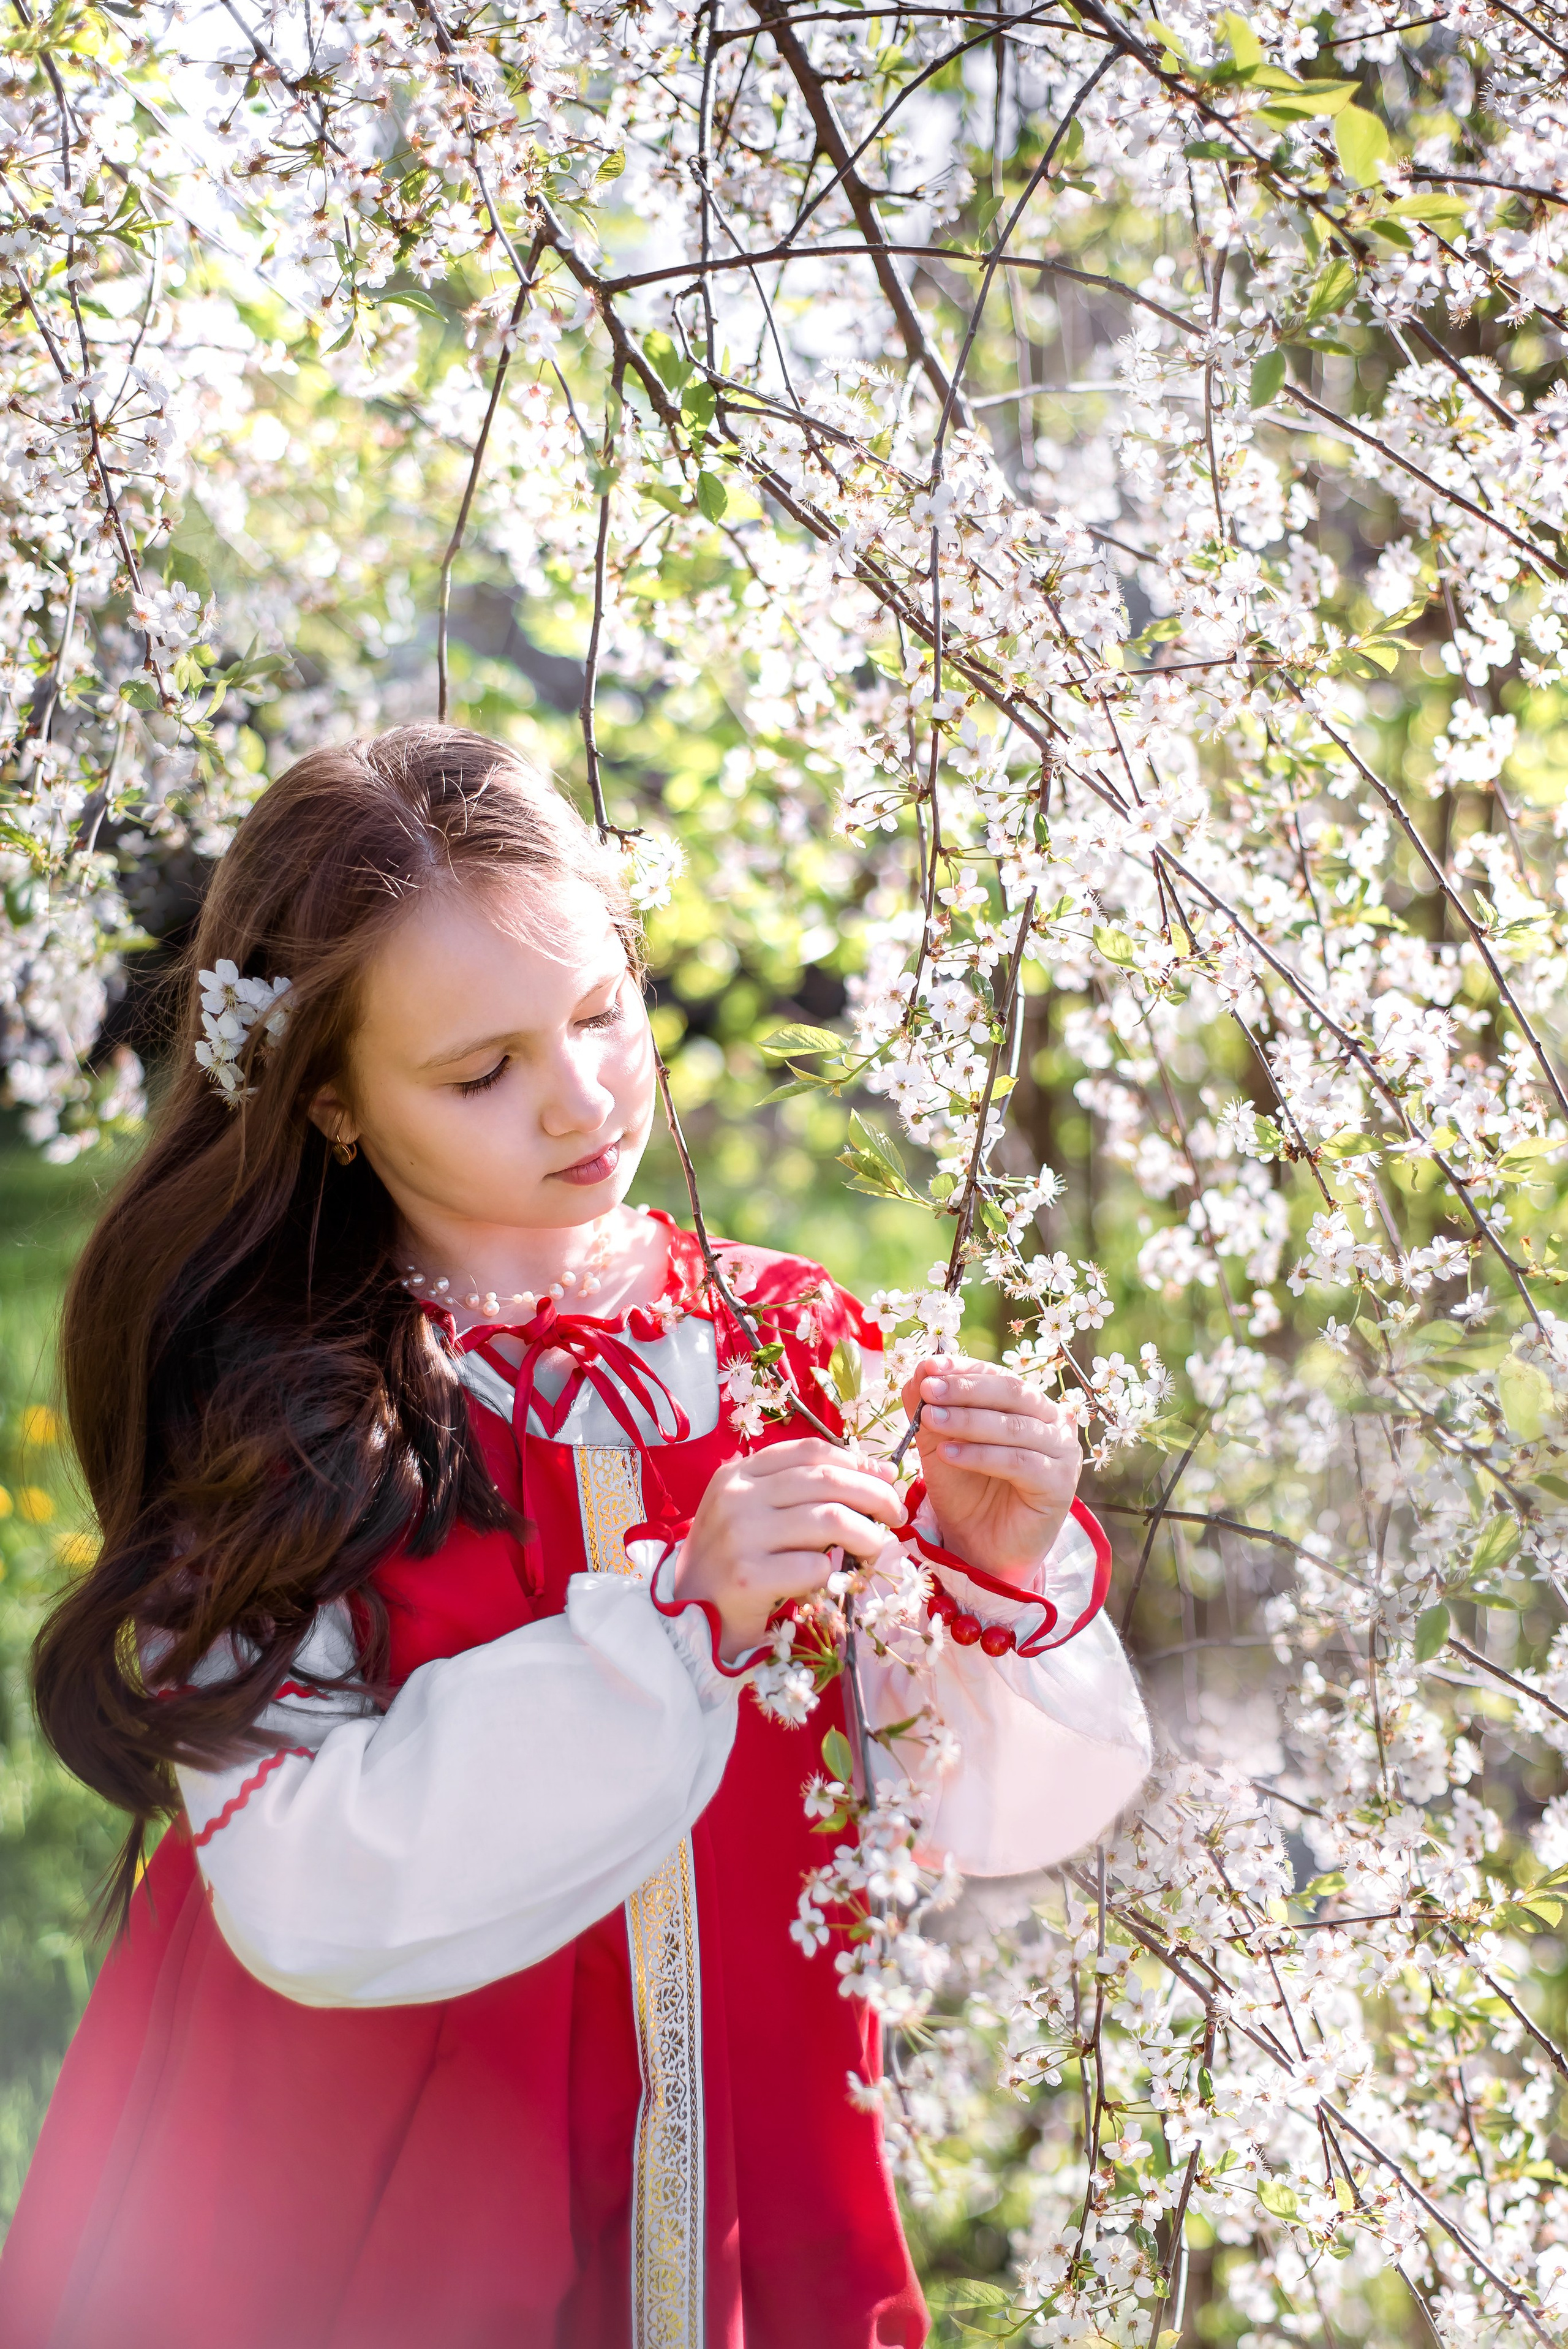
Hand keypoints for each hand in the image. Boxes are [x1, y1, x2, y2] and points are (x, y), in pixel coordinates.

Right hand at [674, 1438, 904, 1659]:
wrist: (688, 1614)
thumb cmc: (733, 1561)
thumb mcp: (753, 1512)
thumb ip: (797, 1492)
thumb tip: (874, 1475)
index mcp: (738, 1474)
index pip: (809, 1451)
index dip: (857, 1459)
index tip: (886, 1475)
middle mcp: (736, 1498)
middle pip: (826, 1481)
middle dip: (875, 1494)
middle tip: (896, 1514)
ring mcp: (740, 1536)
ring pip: (828, 1520)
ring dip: (866, 1535)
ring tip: (876, 1547)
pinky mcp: (748, 1578)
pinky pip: (813, 1566)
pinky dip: (831, 1572)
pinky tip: (827, 1579)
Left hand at [902, 1360, 1081, 1580]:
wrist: (979, 1546)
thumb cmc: (965, 1490)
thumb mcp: (939, 1441)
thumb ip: (931, 1405)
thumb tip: (920, 1367)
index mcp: (1027, 1404)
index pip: (997, 1375)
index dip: (963, 1368)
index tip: (928, 1366)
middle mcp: (1051, 1421)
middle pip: (1011, 1393)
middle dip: (966, 1389)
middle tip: (930, 1389)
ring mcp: (1061, 1452)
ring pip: (1014, 1426)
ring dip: (968, 1420)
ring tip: (931, 1419)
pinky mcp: (1060, 1484)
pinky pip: (1018, 1462)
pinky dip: (981, 1455)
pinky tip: (949, 1453)